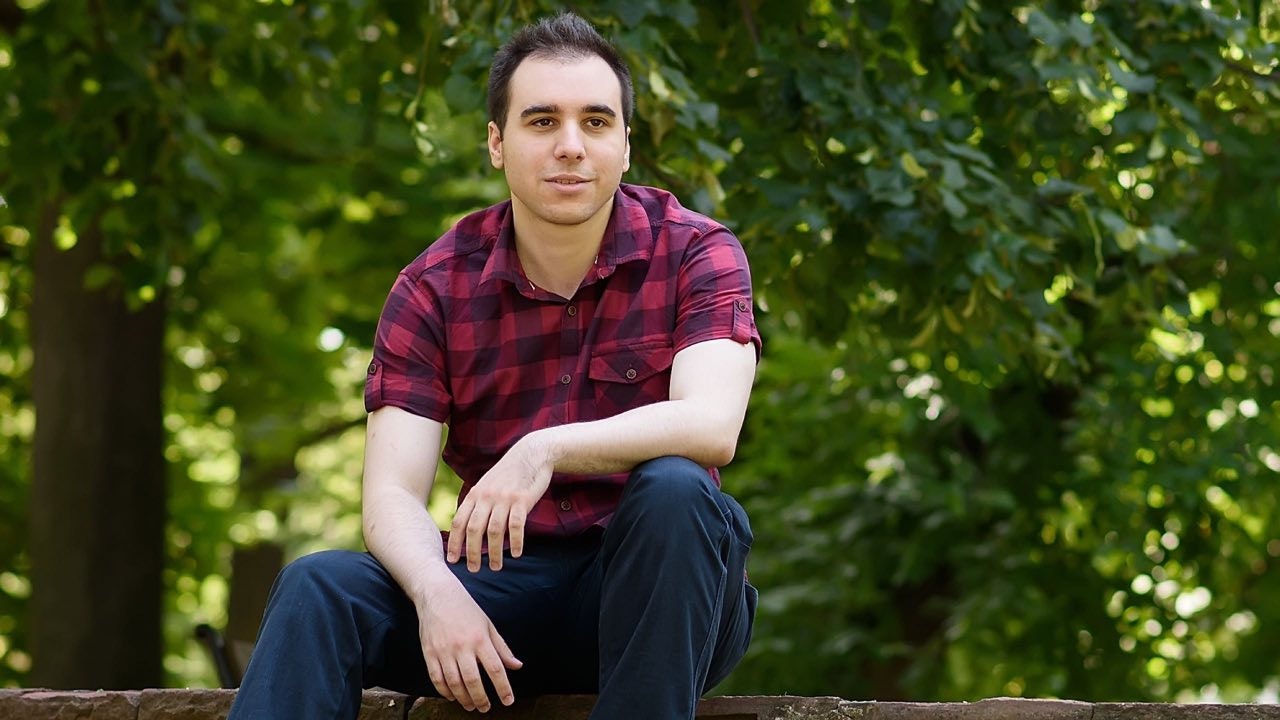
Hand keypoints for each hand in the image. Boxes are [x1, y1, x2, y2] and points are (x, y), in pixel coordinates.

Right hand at [417, 575, 522, 711]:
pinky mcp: (429, 652)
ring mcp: (444, 650)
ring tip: (471, 706)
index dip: (503, 688)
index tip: (508, 701)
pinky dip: (445, 691)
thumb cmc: (466, 608)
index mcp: (480, 638)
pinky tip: (453, 696)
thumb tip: (517, 666)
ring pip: (454, 683)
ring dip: (464, 698)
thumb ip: (502, 647)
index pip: (495, 669)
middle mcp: (462, 646)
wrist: (437, 593)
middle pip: (473, 681)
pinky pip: (436, 678)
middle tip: (486, 709)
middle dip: (481, 699)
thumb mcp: (488, 624)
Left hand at [448, 436, 552, 571]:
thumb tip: (467, 527)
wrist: (531, 454)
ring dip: (495, 552)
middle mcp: (486, 496)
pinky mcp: (522, 499)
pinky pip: (517, 525)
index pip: (459, 522)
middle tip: (473, 569)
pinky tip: (517, 554)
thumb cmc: (509, 474)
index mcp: (475, 494)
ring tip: (496, 567)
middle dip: (472, 552)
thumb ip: (477, 503)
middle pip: (474, 529)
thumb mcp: (487, 485)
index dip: (454, 542)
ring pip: (495, 530)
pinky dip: (516, 542)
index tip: (452, 560)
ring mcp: (504, 498)